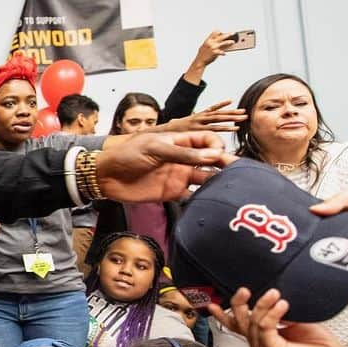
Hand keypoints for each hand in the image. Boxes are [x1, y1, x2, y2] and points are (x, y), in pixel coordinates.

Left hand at [96, 131, 234, 202]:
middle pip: (212, 160)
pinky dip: (203, 200)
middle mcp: (184, 159)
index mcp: (181, 142)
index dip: (217, 146)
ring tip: (231, 191)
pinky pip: (193, 197)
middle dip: (227, 165)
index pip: (209, 141)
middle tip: (240, 175)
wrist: (106, 176)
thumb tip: (215, 154)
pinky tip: (213, 205)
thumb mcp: (156, 149)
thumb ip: (184, 154)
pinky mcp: (173, 193)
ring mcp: (180, 176)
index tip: (219, 156)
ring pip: (207, 179)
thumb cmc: (127, 155)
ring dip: (219, 184)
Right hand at [161, 100, 245, 132]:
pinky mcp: (197, 128)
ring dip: (232, 118)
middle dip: (232, 113)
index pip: (211, 109)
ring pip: (218, 119)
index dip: (221, 105)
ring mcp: (199, 122)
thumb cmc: (170, 133)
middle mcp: (199, 118)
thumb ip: (187, 129)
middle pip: (218, 114)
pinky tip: (235, 126)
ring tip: (243, 117)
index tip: (231, 102)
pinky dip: (225, 126)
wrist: (160, 134)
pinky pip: (214, 127)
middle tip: (245, 112)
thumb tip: (188, 132)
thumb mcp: (180, 128)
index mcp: (197, 117)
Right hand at [192, 30, 235, 67]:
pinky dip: (224, 53)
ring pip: (224, 43)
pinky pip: (222, 52)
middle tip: (233, 33)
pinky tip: (224, 53)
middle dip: (228, 34)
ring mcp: (213, 47)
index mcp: (208, 40)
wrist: (199, 61)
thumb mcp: (205, 46)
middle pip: (221, 36)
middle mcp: (211, 42)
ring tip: (233, 42)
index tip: (223, 32)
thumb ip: (211, 43)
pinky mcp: (215, 53)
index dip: (219, 32)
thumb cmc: (202, 54)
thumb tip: (219, 41)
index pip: (215, 32)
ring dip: (229, 42)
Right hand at [207, 288, 346, 346]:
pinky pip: (265, 328)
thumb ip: (278, 310)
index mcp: (262, 336)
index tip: (212, 304)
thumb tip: (270, 293)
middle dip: (239, 303)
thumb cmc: (318, 344)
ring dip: (263, 305)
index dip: (222, 315)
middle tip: (245, 289)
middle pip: (239, 321)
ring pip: (252, 322)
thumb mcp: (295, 318)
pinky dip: (272, 314)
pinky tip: (282, 305)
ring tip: (276, 294)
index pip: (236, 325)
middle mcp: (260, 343)